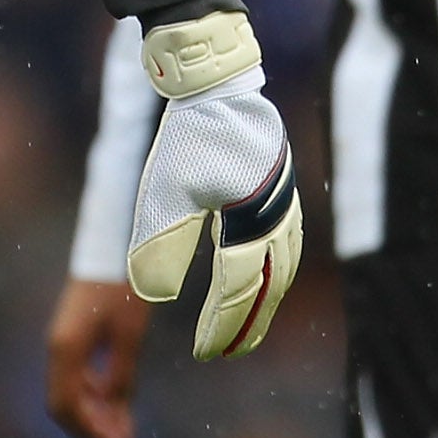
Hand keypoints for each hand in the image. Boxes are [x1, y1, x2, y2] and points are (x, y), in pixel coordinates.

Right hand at [45, 277, 149, 437]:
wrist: (112, 248)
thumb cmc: (122, 289)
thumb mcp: (128, 336)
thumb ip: (119, 376)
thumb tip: (116, 414)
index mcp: (65, 349)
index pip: (66, 405)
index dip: (91, 432)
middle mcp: (56, 347)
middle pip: (61, 403)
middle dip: (90, 427)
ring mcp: (60, 340)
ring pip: (66, 390)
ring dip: (91, 412)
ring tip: (123, 423)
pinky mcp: (69, 334)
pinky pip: (73, 375)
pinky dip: (90, 393)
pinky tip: (113, 397)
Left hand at [127, 11, 303, 359]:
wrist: (214, 83)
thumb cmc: (188, 137)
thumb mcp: (165, 192)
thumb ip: (161, 246)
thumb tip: (153, 295)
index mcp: (252, 227)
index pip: (238, 294)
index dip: (222, 327)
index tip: (205, 354)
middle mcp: (278, 221)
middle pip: (266, 289)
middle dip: (246, 323)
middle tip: (225, 352)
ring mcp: (284, 205)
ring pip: (280, 269)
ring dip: (263, 301)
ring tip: (243, 325)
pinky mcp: (280, 189)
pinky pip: (283, 244)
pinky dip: (271, 271)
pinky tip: (258, 277)